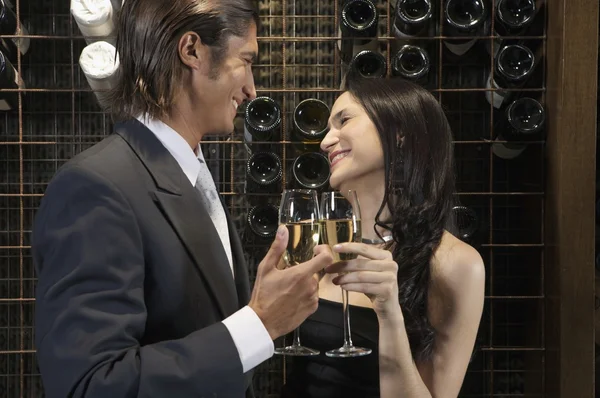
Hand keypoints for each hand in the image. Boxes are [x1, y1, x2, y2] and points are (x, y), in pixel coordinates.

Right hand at [249, 225, 332, 339]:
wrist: (263, 322)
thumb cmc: (263, 295)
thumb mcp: (266, 268)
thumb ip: (277, 248)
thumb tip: (283, 230)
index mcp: (301, 274)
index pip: (326, 258)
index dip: (324, 250)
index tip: (316, 250)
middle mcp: (311, 286)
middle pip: (316, 271)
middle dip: (305, 269)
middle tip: (289, 274)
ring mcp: (313, 298)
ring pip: (314, 284)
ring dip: (305, 282)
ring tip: (288, 288)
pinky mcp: (312, 309)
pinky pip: (313, 296)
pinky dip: (306, 294)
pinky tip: (292, 297)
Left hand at [326, 243, 401, 319]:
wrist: (389, 306)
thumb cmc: (376, 285)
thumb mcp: (369, 271)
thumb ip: (359, 262)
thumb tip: (338, 254)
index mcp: (386, 256)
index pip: (364, 248)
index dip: (349, 247)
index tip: (335, 248)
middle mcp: (390, 264)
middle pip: (360, 263)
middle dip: (342, 266)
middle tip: (329, 269)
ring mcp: (390, 277)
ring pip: (361, 276)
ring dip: (345, 278)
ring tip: (335, 281)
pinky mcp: (387, 290)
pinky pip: (364, 287)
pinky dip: (351, 287)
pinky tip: (343, 287)